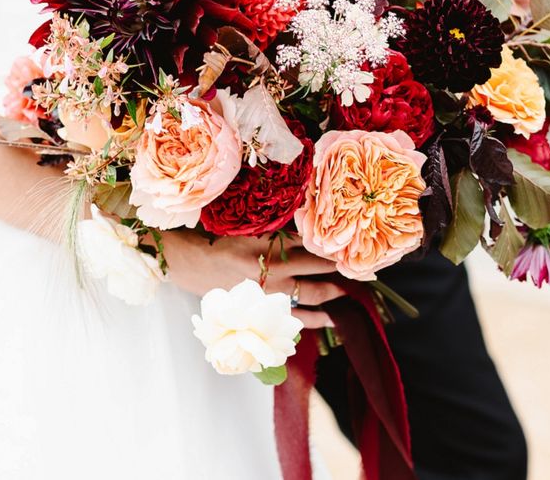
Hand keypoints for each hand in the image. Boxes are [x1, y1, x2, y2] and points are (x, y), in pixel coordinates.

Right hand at [161, 230, 344, 327]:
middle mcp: (274, 266)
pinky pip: (293, 317)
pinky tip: (328, 320)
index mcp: (271, 242)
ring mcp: (269, 291)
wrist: (190, 262)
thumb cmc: (218, 241)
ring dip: (332, 295)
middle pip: (317, 267)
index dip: (331, 245)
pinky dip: (312, 320)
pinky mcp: (261, 308)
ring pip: (311, 295)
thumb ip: (277, 231)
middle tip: (360, 270)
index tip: (349, 247)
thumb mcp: (248, 229)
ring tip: (348, 297)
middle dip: (339, 268)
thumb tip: (308, 232)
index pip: (311, 243)